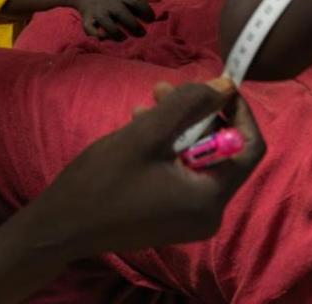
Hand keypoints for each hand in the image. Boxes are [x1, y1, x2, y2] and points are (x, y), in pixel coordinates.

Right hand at [31, 77, 263, 258]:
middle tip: (164, 88)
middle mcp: (209, 213)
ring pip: (199, 158)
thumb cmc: (103, 181)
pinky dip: (168, 147)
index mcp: (210, 198)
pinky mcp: (171, 217)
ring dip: (178, 126)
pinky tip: (140, 127)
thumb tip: (226, 85)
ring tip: (146, 104)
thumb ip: (190, 105)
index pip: (250, 147)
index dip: (239, 110)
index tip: (217, 84)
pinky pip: (183, 174)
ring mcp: (190, 219)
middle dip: (197, 113)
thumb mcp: (147, 134)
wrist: (61, 226)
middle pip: (222, 150)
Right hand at [66, 0, 157, 39]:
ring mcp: (99, 12)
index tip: (150, 19)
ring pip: (112, 29)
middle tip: (141, 33)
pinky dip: (99, 37)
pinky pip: (93, 32)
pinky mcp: (88, 20)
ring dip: (120, 36)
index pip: (138, 3)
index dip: (147, 13)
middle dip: (137, 29)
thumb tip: (158, 0)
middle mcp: (110, 3)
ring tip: (124, 37)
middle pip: (127, 19)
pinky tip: (105, 37)